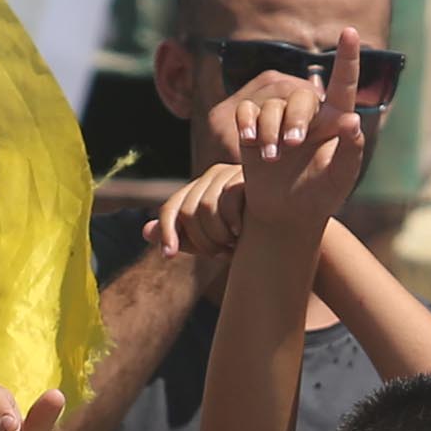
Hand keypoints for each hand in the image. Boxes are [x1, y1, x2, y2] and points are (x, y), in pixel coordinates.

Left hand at [150, 167, 247, 293]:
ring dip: (215, 235)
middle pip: (188, 211)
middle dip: (200, 240)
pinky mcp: (248, 179)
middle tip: (218, 253)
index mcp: (198, 190)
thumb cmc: (246, 238)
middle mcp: (211, 177)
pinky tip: (241, 234)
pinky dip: (231, 223)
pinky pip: (227, 201)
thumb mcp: (210, 240)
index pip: (172, 207)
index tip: (167, 256)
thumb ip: (181, 236)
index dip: (167, 231)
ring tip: (231, 245)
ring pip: (205, 207)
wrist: (285, 235)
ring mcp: (231, 175)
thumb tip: (145, 232)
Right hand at [213, 31, 370, 232]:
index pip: (344, 84)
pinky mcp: (254, 129)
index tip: (350, 32)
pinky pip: (247, 111)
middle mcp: (308, 115)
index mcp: (333, 121)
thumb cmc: (319, 197)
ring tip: (273, 158)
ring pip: (271, 105)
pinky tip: (249, 144)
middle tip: (293, 145)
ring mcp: (279, 120)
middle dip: (295, 119)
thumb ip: (350, 152)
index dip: (348, 58)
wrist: (284, 214)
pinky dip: (247, 125)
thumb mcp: (339, 180)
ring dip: (270, 131)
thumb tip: (352, 121)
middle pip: (300, 96)